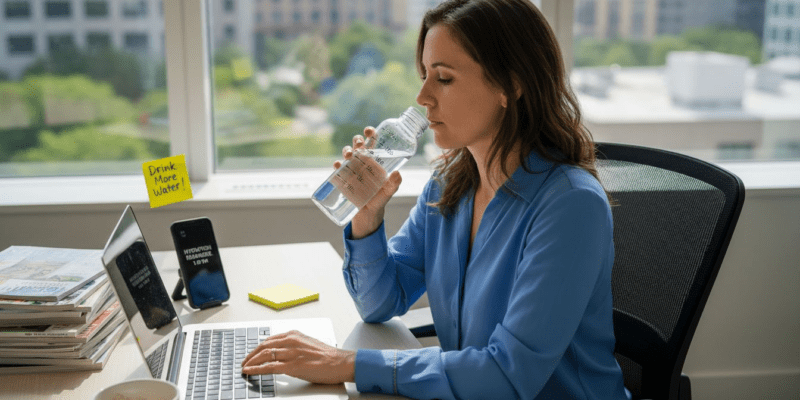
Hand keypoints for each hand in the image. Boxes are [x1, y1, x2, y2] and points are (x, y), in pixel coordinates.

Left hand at [241, 330, 355, 384]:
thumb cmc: (327, 356)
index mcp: (294, 334)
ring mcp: (292, 353)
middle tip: (244, 361)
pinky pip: (269, 367)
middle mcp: (291, 341)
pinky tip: (250, 371)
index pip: (269, 339)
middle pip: (264, 346)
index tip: (251, 353)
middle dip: (251, 354)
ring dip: (251, 361)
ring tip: (244, 367)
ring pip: (264, 355)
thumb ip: (294, 345)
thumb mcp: (307, 344)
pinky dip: (256, 369)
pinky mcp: (293, 365)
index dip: (257, 348)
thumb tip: (281, 351)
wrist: (340, 362)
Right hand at [334, 127, 402, 238]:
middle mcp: (362, 163)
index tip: (370, 131)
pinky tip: (337, 165)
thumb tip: (398, 173)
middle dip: (357, 141)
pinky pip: (338, 169)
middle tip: (359, 144)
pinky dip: (337, 165)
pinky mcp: (343, 179)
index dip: (371, 135)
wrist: (367, 215)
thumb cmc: (379, 201)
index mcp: (374, 162)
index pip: (373, 144)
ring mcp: (352, 170)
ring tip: (349, 155)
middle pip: (358, 146)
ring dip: (347, 151)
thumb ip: (393, 184)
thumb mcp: (388, 193)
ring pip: (347, 154)